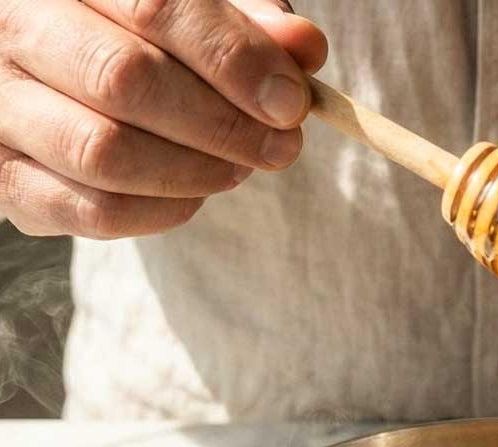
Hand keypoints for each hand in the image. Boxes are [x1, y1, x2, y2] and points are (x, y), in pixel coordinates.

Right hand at [0, 0, 325, 238]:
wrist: (63, 77)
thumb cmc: (141, 37)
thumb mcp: (195, 10)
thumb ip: (247, 24)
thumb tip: (304, 46)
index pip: (154, 3)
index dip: (234, 58)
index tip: (291, 101)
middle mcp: (14, 27)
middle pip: (126, 80)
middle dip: (223, 125)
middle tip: (280, 147)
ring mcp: (0, 106)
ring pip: (106, 154)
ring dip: (196, 172)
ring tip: (239, 168)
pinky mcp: (6, 178)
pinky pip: (95, 211)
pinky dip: (163, 211)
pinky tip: (193, 193)